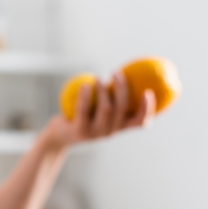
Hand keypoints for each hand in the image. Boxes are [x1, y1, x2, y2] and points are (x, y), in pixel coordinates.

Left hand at [42, 71, 156, 149]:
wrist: (59, 136)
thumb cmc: (82, 116)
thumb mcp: (98, 109)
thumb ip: (110, 96)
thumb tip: (122, 71)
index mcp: (119, 126)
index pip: (140, 122)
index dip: (147, 108)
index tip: (148, 91)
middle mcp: (110, 131)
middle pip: (122, 109)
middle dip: (122, 88)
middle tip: (117, 73)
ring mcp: (95, 133)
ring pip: (106, 109)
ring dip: (103, 90)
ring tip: (98, 78)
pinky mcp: (80, 131)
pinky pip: (84, 110)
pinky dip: (85, 95)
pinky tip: (85, 84)